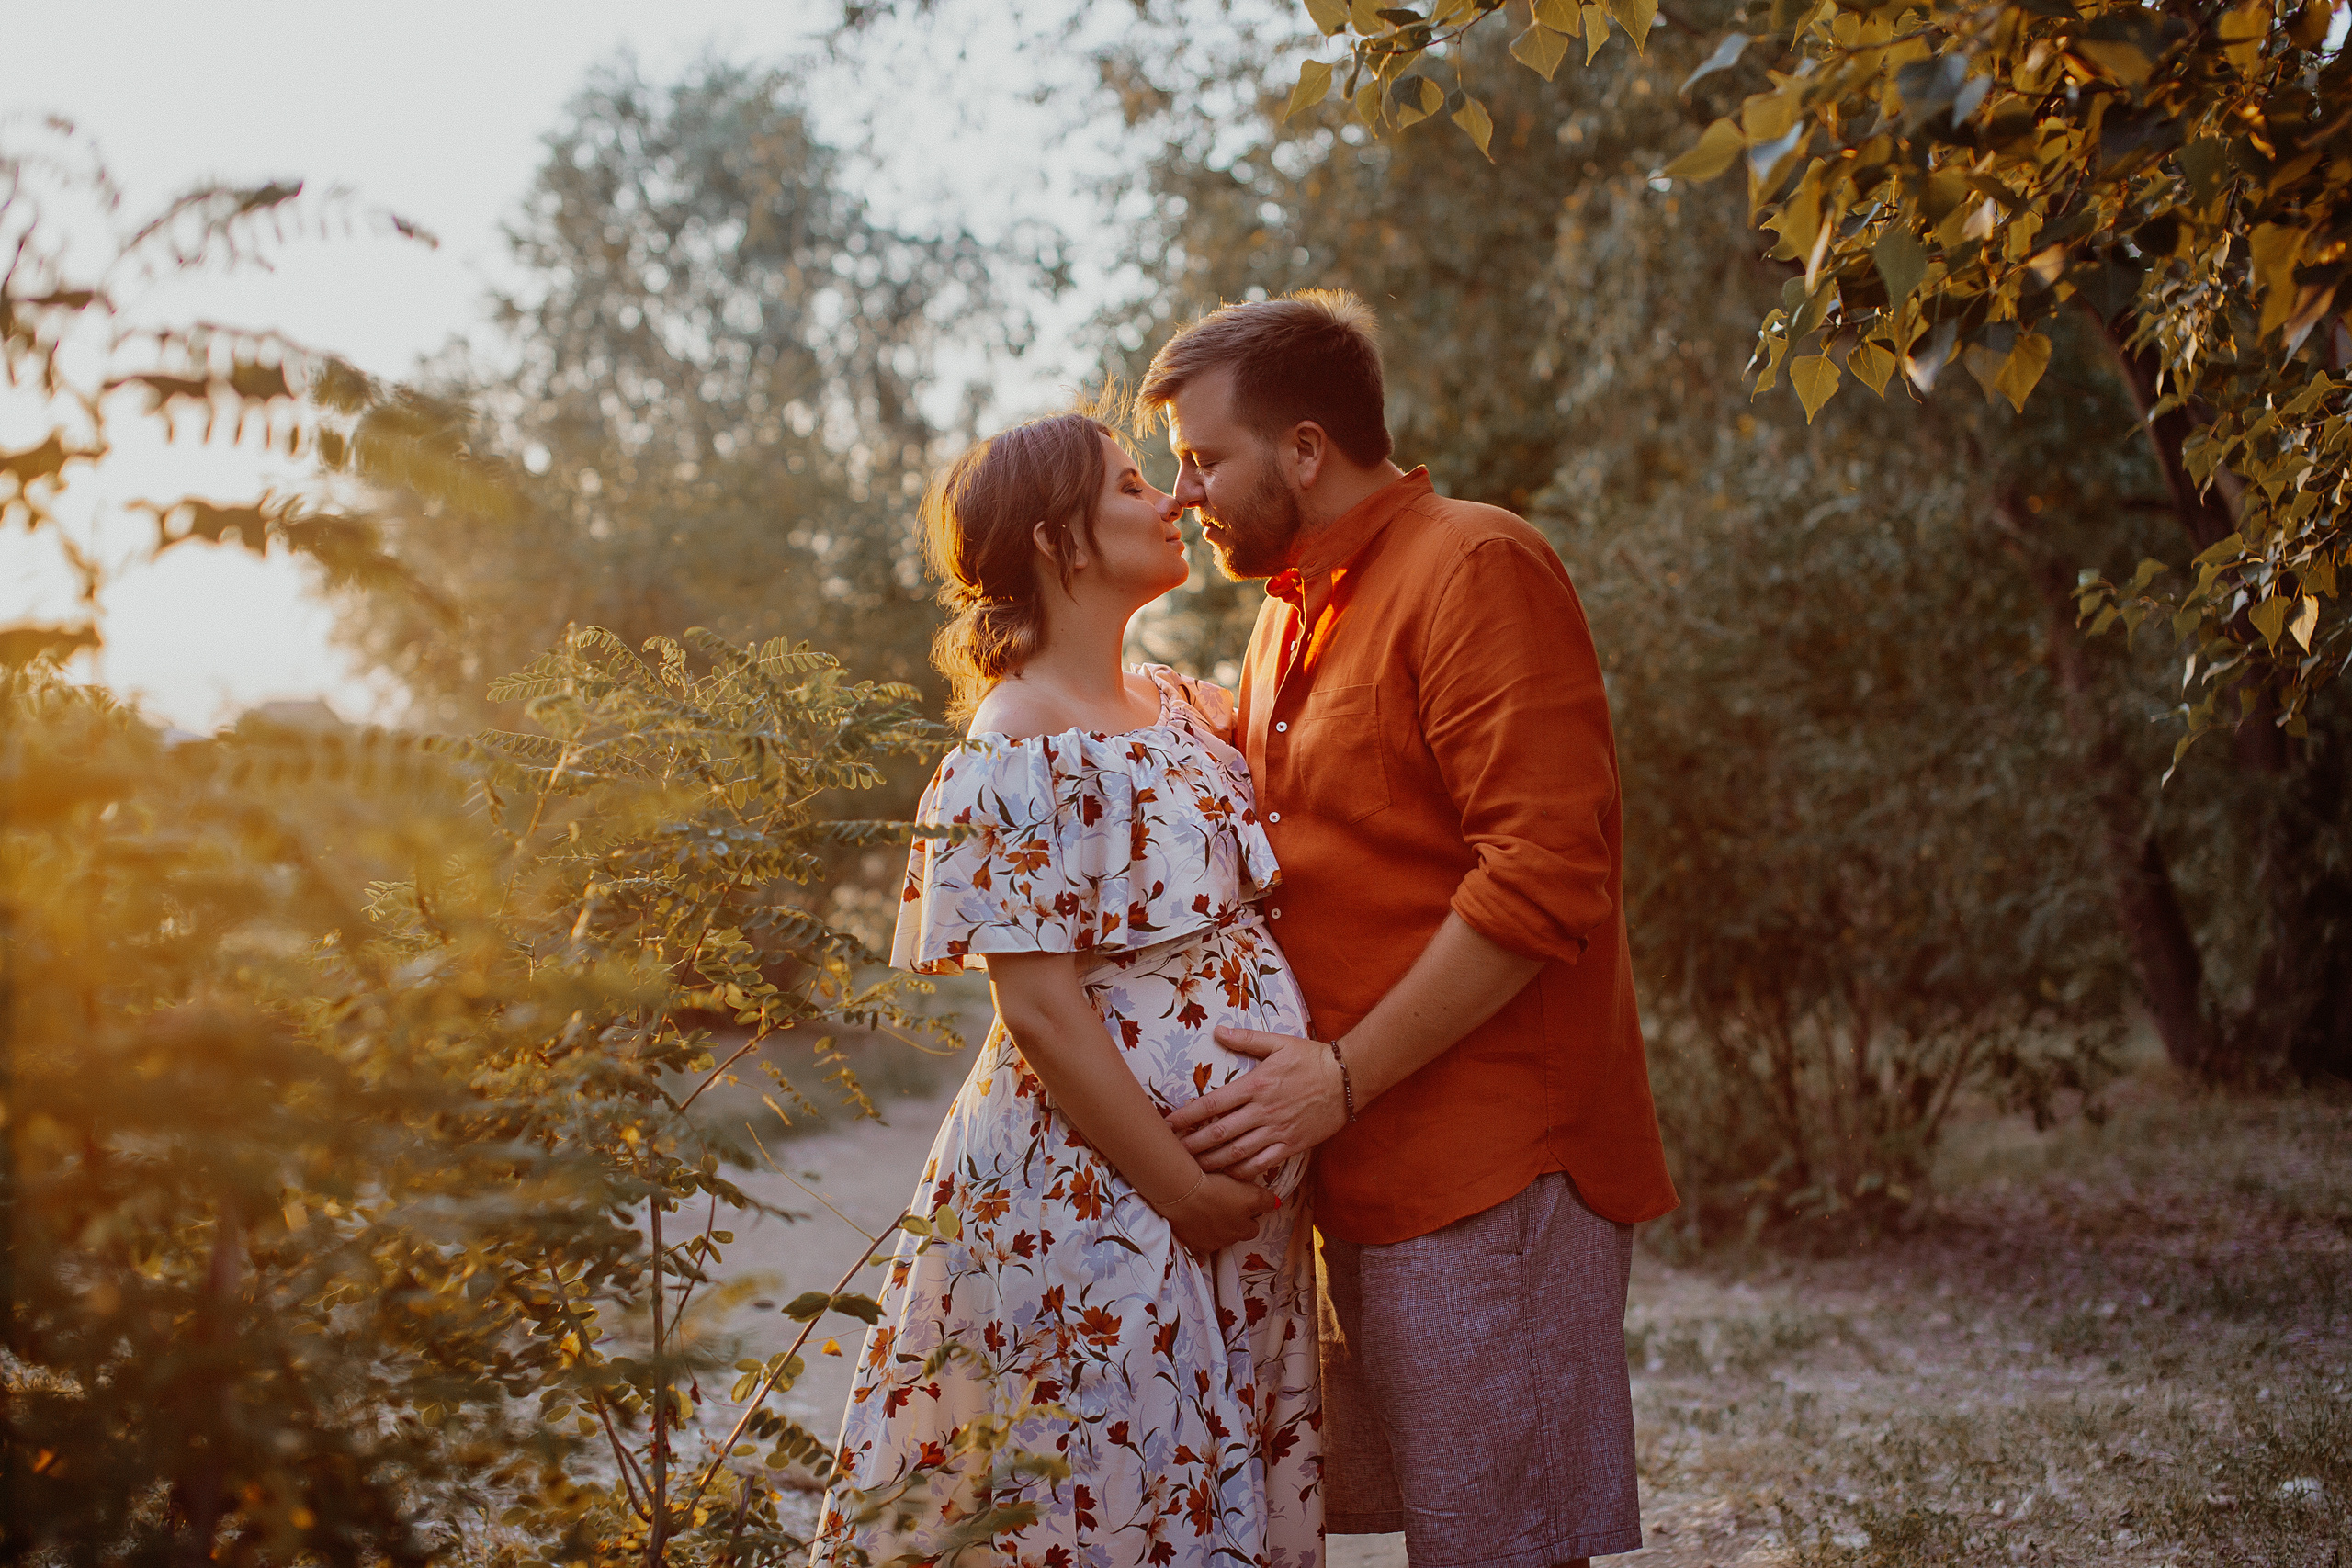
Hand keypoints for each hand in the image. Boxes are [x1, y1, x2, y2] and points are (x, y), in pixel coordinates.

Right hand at [1162, 1172, 1278, 1255]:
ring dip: (1213, 1230)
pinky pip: (1195, 1251)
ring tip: (1206, 1213)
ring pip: (1215, 1240)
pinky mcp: (1189, 1243)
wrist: (1184, 1195)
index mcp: (1243, 1229)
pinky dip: (1197, 1243)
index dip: (1248, 1217)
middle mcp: (1227, 1241)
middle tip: (1223, 1208)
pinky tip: (1194, 1233)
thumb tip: (1276, 1204)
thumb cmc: (1218, 1190)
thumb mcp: (1249, 1192)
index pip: (1252, 1229)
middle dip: (1231, 1225)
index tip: (1241, 1206)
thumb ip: (1265, 1200)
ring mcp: (1207, 1244)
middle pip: (1234, 1235)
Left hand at [1166, 1026, 1349, 1180]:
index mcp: (1256, 1084)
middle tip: (1173, 1153)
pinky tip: (1228, 1177)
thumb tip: (1218, 1031)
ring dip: (1212, 1163)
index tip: (1169, 1124)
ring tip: (1194, 1169)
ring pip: (1237, 1153)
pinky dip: (1243, 1173)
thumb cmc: (1312, 1059)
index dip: (1188, 1116)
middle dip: (1193, 1145)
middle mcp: (1263, 1111)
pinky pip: (1262, 1164)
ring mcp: (1278, 1131)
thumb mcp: (1279, 1042)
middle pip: (1220, 1133)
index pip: (1213, 1103)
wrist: (1349, 1078)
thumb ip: (1247, 1039)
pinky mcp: (1292, 1145)